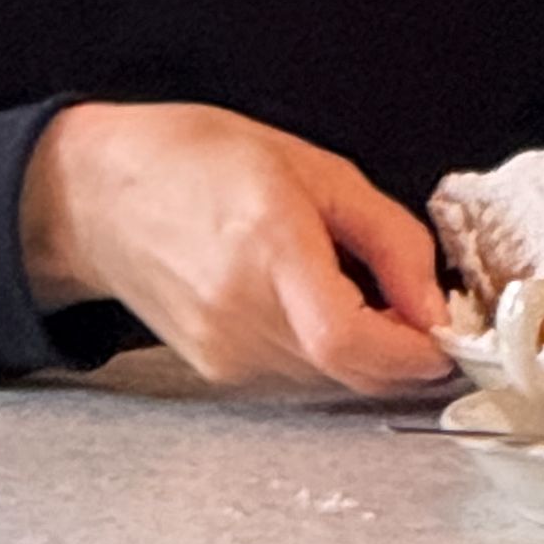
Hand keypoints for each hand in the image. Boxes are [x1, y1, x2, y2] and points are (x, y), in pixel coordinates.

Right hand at [22, 101, 455, 394]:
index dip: (412, 352)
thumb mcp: (317, 170)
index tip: (445, 336)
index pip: (348, 340)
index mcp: (268, 245)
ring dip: (362, 351)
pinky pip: (297, 378)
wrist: (98, 196)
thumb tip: (437, 306)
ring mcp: (223, 350)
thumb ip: (391, 239)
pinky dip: (323, 350)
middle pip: (351, 370)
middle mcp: (240, 311)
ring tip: (346, 288)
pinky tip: (303, 301)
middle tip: (411, 306)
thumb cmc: (198, 162)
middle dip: (399, 350)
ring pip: (330, 381)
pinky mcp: (216, 372)